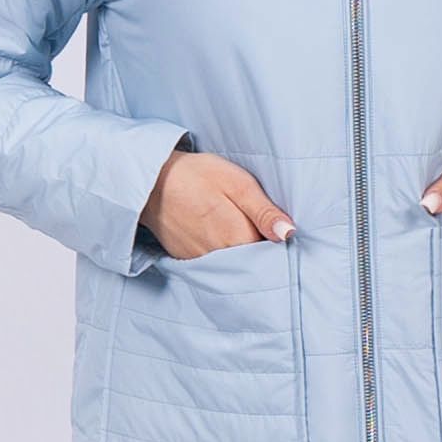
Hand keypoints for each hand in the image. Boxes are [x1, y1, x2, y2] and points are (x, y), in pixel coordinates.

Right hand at [141, 146, 294, 259]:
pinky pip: (215, 266)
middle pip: (253, 264)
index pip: (272, 255)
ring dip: (241, 253)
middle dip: (261, 251)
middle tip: (256, 226)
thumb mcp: (238, 184)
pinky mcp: (189, 262)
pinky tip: (218, 235)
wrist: (151, 181)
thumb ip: (264, 212)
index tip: (276, 230)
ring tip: (235, 227)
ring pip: (234, 266)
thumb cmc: (197, 176)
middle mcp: (221, 259)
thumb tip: (289, 234)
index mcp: (238, 239)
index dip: (278, 244)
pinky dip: (222, 255)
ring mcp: (202, 264)